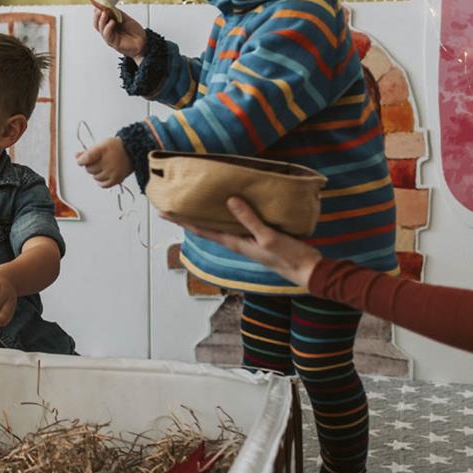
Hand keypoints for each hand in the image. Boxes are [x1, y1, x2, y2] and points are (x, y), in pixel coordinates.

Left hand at [75, 137, 132, 187]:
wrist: (133, 152)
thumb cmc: (116, 147)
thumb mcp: (101, 144)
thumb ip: (88, 151)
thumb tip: (76, 156)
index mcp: (102, 150)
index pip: (87, 158)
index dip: (81, 160)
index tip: (80, 161)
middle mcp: (108, 161)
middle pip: (89, 169)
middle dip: (90, 166)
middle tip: (97, 161)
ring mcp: (112, 171)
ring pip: (95, 177)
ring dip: (96, 173)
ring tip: (103, 166)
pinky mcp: (116, 179)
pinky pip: (102, 185)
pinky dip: (101, 181)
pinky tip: (104, 175)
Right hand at [92, 6, 146, 62]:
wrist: (143, 42)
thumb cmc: (134, 32)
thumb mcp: (125, 18)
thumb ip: (116, 13)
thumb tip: (110, 5)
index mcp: (109, 24)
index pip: (99, 17)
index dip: (98, 10)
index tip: (99, 3)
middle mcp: (108, 31)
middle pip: (97, 23)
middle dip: (97, 15)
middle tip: (100, 8)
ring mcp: (110, 37)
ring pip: (100, 29)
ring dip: (101, 20)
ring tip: (105, 12)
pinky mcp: (113, 42)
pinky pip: (107, 35)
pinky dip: (108, 28)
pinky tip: (111, 22)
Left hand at [163, 197, 322, 286]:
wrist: (310, 271)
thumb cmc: (288, 257)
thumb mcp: (268, 237)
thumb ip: (249, 219)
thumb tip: (229, 201)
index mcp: (235, 243)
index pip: (202, 230)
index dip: (182, 222)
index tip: (163, 214)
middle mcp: (238, 242)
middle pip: (208, 227)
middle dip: (190, 217)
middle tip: (173, 204)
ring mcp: (248, 241)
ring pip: (222, 225)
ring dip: (208, 215)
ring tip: (196, 202)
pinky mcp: (259, 237)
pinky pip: (238, 223)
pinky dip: (230, 214)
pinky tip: (231, 205)